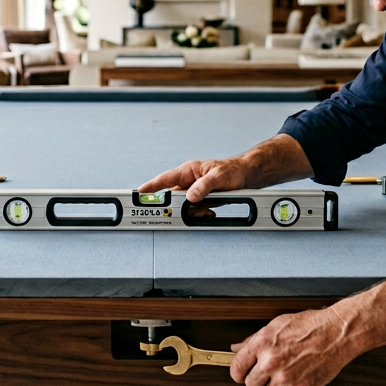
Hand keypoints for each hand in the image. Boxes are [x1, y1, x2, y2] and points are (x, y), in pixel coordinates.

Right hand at [138, 134, 312, 201]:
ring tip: (209, 210)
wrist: (246, 176)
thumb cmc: (232, 170)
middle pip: (172, 198)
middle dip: (179, 207)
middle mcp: (187, 182)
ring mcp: (193, 192)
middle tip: (188, 211)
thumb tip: (191, 196)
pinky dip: (201, 215)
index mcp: (187, 172)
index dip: (150, 188)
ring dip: (194, 212)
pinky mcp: (200, 200)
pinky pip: (194, 211)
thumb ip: (204, 186)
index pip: (164, 180)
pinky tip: (211, 212)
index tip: (138, 194)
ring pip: (184, 207)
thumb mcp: (219, 177)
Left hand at [229, 308, 362, 385]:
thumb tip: (237, 348)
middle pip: (251, 384)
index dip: (239, 372)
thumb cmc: (310, 325)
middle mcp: (271, 362)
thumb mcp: (277, 325)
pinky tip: (301, 373)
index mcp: (262, 344)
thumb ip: (253, 340)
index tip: (242, 372)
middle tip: (269, 369)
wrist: (338, 333)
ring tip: (289, 368)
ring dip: (277, 383)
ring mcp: (286, 377)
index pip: (237, 368)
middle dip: (258, 378)